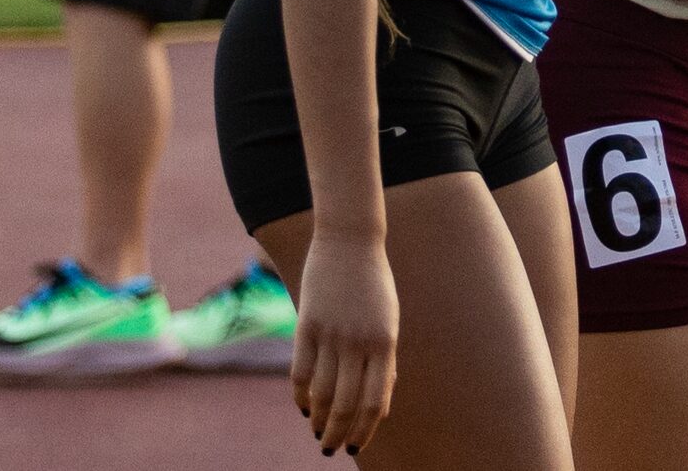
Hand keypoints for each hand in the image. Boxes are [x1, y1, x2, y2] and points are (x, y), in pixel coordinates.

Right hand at [291, 234, 397, 454]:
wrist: (350, 239)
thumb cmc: (373, 284)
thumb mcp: (388, 321)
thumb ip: (384, 360)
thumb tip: (381, 403)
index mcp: (385, 343)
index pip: (375, 402)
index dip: (364, 431)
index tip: (354, 447)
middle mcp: (359, 341)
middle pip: (346, 403)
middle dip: (337, 432)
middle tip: (329, 448)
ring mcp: (331, 332)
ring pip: (321, 392)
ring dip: (318, 418)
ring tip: (316, 431)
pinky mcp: (307, 323)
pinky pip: (300, 370)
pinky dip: (299, 394)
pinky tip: (302, 406)